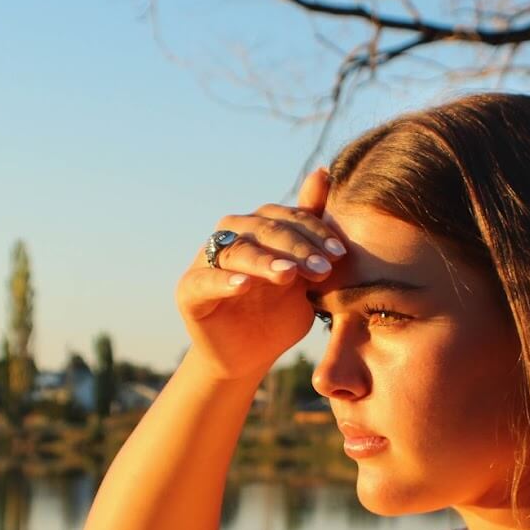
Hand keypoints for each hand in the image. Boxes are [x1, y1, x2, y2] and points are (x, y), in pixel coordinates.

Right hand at [175, 167, 344, 381]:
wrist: (249, 358)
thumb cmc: (277, 312)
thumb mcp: (303, 273)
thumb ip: (310, 228)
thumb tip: (322, 172)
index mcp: (258, 228)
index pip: (288, 218)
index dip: (314, 233)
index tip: (340, 254)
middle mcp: (230, 237)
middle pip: (265, 230)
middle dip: (297, 248)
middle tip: (324, 270)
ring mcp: (206, 261)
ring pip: (237, 251)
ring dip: (265, 261)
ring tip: (288, 275)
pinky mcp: (189, 290)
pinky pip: (205, 280)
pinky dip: (224, 281)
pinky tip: (244, 285)